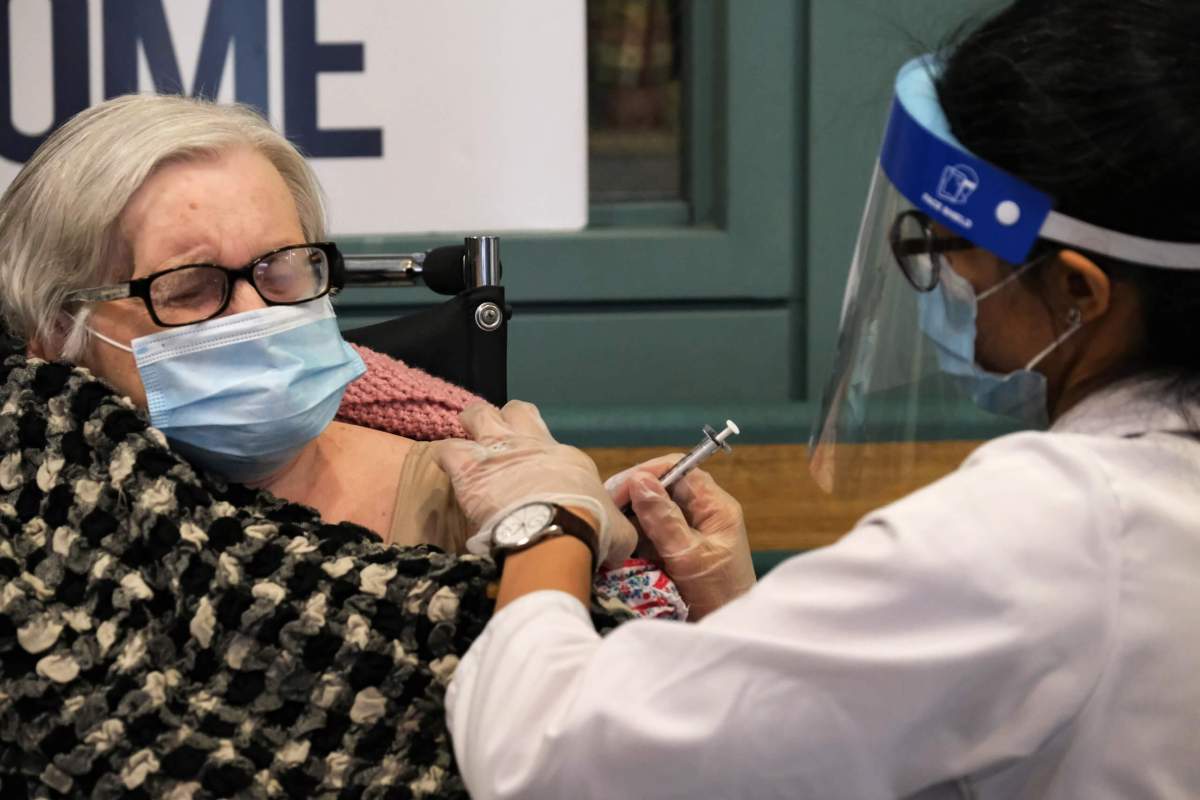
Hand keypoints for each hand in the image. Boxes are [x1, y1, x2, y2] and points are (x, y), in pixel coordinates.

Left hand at [432, 400, 637, 567]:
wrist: (559, 532)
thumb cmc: (592, 529)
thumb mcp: (617, 529)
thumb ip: (615, 526)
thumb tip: (620, 540)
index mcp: (563, 455)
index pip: (547, 439)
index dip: (537, 452)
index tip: (534, 474)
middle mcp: (529, 444)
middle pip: (512, 409)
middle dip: (502, 421)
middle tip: (498, 442)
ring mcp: (498, 452)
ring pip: (476, 415)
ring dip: (470, 429)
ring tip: (468, 449)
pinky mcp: (470, 470)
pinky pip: (446, 449)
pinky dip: (446, 457)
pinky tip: (448, 470)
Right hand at [609, 457, 754, 619]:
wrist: (722, 631)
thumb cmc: (717, 596)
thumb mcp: (689, 556)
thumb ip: (664, 519)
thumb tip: (640, 480)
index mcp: (715, 506)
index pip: (680, 470)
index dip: (648, 473)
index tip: (620, 489)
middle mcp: (701, 512)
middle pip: (662, 486)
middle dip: (632, 493)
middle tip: (605, 507)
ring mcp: (686, 530)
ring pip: (650, 508)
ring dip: (628, 514)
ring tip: (606, 523)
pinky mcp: (672, 548)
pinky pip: (647, 530)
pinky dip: (630, 533)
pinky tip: (615, 539)